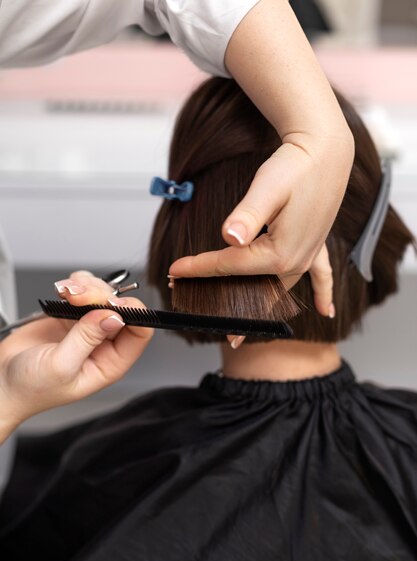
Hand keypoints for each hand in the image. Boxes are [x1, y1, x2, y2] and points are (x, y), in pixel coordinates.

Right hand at [0, 271, 152, 441]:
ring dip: (88, 286)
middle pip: (122, 307)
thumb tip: (114, 316)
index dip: (132, 313)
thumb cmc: (31, 388)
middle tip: (80, 296)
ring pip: (103, 295)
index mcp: (111, 363)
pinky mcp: (70, 315)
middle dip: (103, 295)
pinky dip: (75, 284)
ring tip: (67, 292)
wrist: (1, 382)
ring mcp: (87, 327)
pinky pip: (83, 290)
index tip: (112, 303)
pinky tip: (62, 291)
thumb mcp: (61, 366)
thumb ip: (87, 338)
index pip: (140, 332)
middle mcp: (104, 344)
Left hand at [169, 139, 348, 317]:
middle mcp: (297, 261)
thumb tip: (229, 237)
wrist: (325, 149)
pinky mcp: (316, 246)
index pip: (230, 265)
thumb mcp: (267, 187)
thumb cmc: (294, 165)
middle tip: (194, 306)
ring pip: (278, 290)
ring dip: (259, 307)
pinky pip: (321, 277)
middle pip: (251, 285)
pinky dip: (323, 294)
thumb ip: (247, 215)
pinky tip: (326, 311)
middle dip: (220, 294)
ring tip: (239, 332)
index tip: (173, 270)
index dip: (199, 268)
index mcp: (280, 252)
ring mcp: (309, 256)